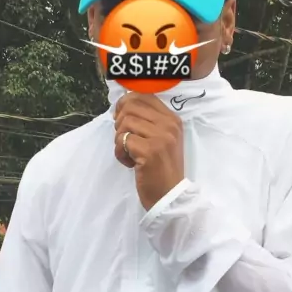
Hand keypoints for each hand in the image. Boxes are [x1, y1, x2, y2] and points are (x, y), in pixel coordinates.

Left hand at [114, 93, 184, 210]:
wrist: (170, 196)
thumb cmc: (161, 169)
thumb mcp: (161, 139)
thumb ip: (148, 121)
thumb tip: (122, 104)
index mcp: (172, 119)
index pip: (144, 96)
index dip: (126, 103)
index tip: (121, 119)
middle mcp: (169, 124)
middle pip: (131, 106)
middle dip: (120, 122)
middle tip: (124, 139)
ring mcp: (161, 137)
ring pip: (125, 123)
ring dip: (119, 140)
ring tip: (129, 154)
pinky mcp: (149, 150)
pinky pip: (122, 140)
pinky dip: (120, 153)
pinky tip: (130, 163)